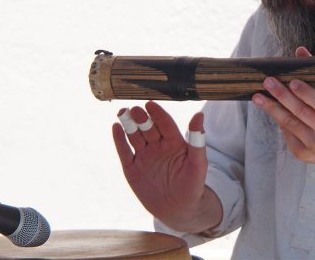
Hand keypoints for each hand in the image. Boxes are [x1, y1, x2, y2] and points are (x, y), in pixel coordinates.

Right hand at [112, 101, 209, 229]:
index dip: (158, 114)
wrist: (178, 209)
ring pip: (134, 136)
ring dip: (128, 124)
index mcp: (174, 142)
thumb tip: (199, 115)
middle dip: (141, 118)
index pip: (165, 123)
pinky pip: (124, 151)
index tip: (151, 104)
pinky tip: (115, 128)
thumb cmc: (192, 185)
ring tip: (123, 113)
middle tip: (135, 109)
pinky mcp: (132, 168)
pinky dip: (119, 140)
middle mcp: (158, 145)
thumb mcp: (197, 163)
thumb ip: (197, 140)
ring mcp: (144, 156)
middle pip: (148, 127)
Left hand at [252, 47, 314, 166]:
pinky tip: (269, 109)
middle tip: (268, 82)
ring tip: (258, 96)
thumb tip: (299, 50)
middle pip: (301, 112)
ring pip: (289, 123)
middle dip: (282, 96)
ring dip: (272, 108)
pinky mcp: (302, 153)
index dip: (306, 93)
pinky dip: (278, 120)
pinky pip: (286, 134)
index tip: (291, 81)